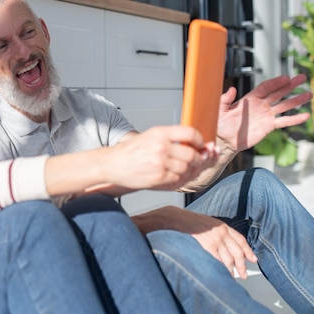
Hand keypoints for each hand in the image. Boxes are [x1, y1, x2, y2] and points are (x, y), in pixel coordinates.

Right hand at [103, 126, 218, 191]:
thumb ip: (173, 140)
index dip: (200, 141)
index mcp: (159, 132)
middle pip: (192, 155)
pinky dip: (181, 180)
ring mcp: (160, 163)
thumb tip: (201, 147)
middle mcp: (161, 146)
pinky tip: (176, 177)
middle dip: (200, 160)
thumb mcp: (150, 137)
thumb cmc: (131, 152)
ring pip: (187, 169)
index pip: (190, 133)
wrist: (111, 164)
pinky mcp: (158, 178)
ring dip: (190, 172)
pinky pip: (179, 180)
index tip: (202, 146)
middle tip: (199, 161)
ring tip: (185, 170)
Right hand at [135, 206, 256, 278]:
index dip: (248, 251)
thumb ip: (217, 232)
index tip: (253, 259)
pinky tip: (223, 273)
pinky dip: (223, 269)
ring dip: (233, 269)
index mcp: (222, 226)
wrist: (176, 219)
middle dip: (242, 265)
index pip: (240, 240)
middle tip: (244, 273)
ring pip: (229, 259)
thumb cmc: (188, 221)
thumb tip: (224, 245)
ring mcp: (216, 240)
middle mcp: (222, 233)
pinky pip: (219, 261)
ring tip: (234, 276)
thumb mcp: (207, 223)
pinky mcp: (208, 247)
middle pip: (237, 252)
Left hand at [216, 74, 311, 152]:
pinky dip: (294, 119)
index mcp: (250, 99)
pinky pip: (283, 121)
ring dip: (296, 100)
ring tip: (309, 95)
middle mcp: (260, 105)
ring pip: (284, 106)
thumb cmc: (221, 123)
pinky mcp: (269, 126)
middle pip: (278, 93)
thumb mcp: (220, 109)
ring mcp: (266, 115)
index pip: (265, 87)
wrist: (225, 139)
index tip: (286, 78)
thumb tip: (231, 89)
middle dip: (290, 85)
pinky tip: (305, 116)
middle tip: (301, 78)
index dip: (275, 82)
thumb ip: (225, 99)